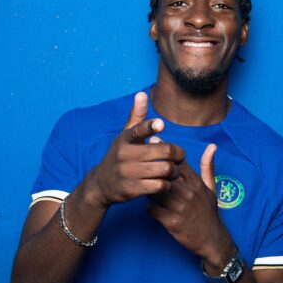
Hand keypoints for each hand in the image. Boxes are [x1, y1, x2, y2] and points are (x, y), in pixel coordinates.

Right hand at [83, 92, 185, 207]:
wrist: (101, 184)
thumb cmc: (119, 155)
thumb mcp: (124, 136)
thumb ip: (136, 116)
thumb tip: (142, 93)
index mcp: (125, 139)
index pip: (137, 130)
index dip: (150, 127)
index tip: (161, 124)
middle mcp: (125, 155)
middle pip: (164, 152)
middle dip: (178, 154)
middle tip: (180, 157)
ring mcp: (128, 172)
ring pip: (165, 169)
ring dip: (174, 171)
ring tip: (174, 170)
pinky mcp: (132, 189)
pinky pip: (159, 186)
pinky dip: (166, 184)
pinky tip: (165, 182)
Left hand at [148, 143, 233, 267]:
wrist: (212, 240)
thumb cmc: (209, 211)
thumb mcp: (211, 187)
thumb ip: (208, 166)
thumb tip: (212, 145)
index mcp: (196, 183)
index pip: (177, 162)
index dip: (164, 152)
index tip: (152, 141)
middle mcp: (188, 193)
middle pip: (163, 174)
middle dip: (152, 170)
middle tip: (141, 166)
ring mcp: (179, 208)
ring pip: (155, 190)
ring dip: (149, 189)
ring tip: (147, 189)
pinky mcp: (171, 222)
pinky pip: (152, 209)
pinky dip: (149, 207)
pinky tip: (153, 207)